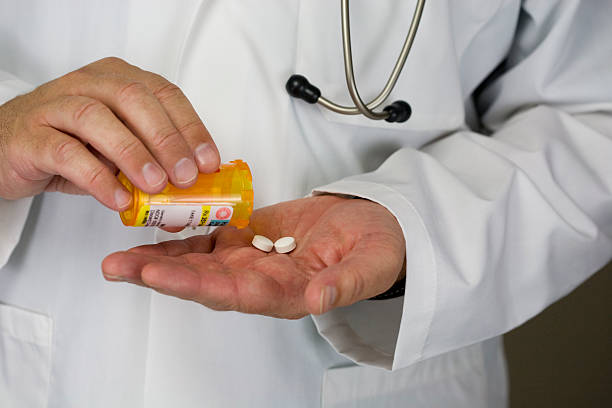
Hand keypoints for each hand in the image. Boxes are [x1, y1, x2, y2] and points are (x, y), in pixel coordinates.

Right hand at [0, 57, 219, 209]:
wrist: (8, 147)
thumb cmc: (72, 143)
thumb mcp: (119, 148)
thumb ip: (151, 160)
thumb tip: (192, 191)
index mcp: (118, 80)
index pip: (164, 94)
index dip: (191, 127)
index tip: (209, 162)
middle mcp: (88, 85)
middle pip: (134, 100)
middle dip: (167, 139)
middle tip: (186, 176)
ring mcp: (56, 106)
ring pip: (98, 120)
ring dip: (133, 154)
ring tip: (156, 186)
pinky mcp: (31, 135)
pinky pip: (66, 153)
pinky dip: (97, 178)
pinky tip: (118, 199)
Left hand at [102, 195, 405, 318]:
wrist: (373, 228)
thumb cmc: (378, 248)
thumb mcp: (372, 264)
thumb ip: (347, 283)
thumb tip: (319, 301)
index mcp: (288, 293)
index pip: (236, 294)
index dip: (197, 286)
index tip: (159, 276)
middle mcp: (261, 281)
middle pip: (205, 282)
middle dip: (161, 275)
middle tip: (119, 267)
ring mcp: (252, 259)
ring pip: (200, 263)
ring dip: (160, 259)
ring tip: (120, 257)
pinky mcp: (249, 236)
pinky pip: (210, 240)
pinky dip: (181, 237)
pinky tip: (152, 231)